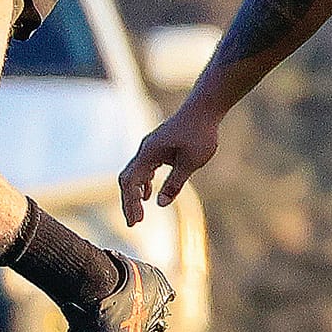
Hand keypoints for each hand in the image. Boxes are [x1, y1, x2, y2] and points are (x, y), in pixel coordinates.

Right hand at [119, 104, 221, 222]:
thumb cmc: (200, 133)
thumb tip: (159, 204)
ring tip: (139, 214)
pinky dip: (143, 183)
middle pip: (128, 179)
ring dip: (135, 194)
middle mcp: (145, 150)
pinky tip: (148, 194)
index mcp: (149, 153)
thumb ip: (174, 183)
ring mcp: (150, 147)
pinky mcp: (158, 146)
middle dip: (129, 202)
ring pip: (134, 173)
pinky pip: (143, 167)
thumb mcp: (190, 162)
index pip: (131, 182)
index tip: (136, 222)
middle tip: (134, 223)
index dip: (130, 203)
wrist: (204, 108)